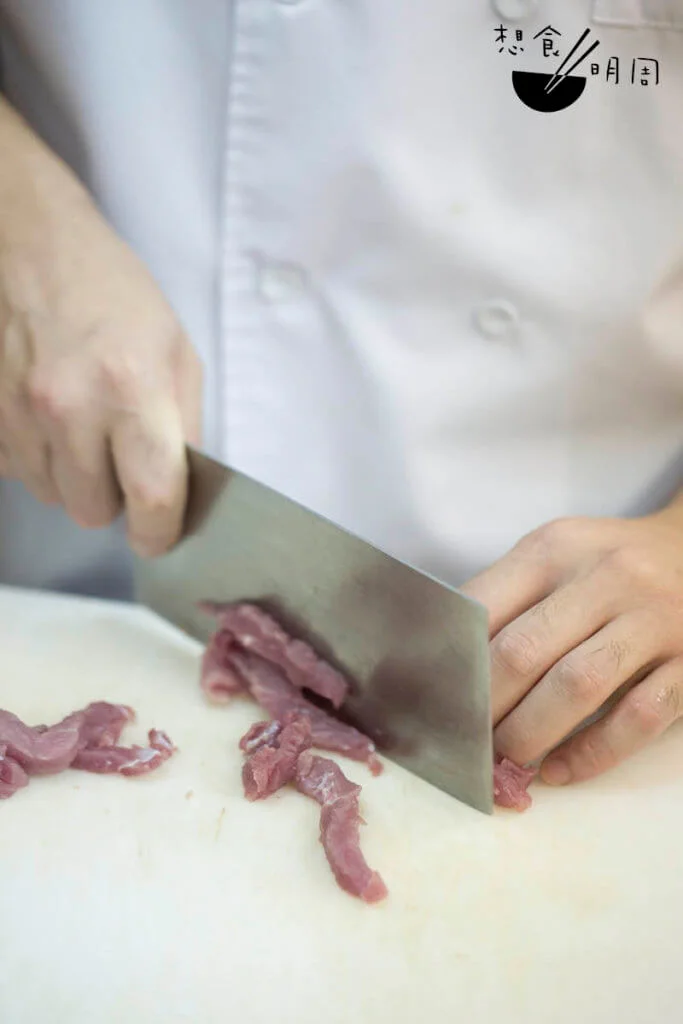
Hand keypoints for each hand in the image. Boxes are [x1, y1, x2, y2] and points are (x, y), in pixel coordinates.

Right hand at [0, 98, 201, 555]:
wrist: (33, 244)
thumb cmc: (116, 293)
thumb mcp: (176, 350)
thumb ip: (183, 426)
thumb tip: (179, 489)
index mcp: (131, 387)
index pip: (150, 496)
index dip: (159, 532)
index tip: (159, 537)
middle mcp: (69, 406)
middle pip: (91, 511)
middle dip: (113, 498)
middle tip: (121, 459)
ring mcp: (18, 411)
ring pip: (51, 495)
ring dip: (73, 477)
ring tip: (84, 426)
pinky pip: (16, 470)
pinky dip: (38, 457)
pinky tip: (49, 415)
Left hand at [461, 502, 682, 784]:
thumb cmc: (611, 563)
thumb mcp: (558, 555)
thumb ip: (509, 597)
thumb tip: (447, 661)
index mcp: (555, 549)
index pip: (484, 608)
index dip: (451, 663)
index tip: (431, 700)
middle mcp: (605, 578)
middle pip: (523, 652)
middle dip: (484, 709)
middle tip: (464, 743)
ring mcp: (654, 619)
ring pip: (577, 687)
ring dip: (530, 734)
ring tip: (505, 764)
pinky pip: (637, 717)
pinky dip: (592, 753)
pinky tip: (560, 770)